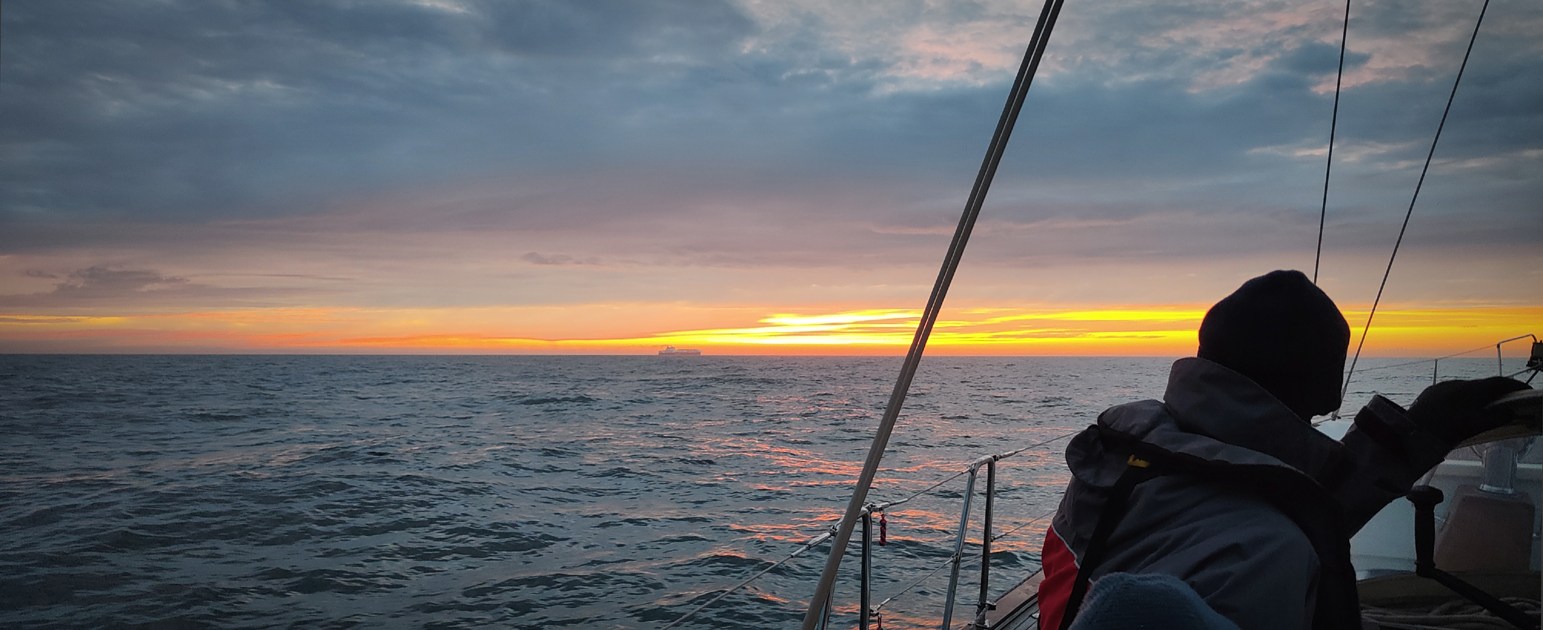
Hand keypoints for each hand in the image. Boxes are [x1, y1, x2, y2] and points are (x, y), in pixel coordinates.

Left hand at [1407, 377, 1530, 443]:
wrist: (1406, 435)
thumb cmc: (1441, 433)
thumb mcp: (1472, 428)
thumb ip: (1493, 418)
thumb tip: (1510, 412)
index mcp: (1468, 390)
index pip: (1497, 383)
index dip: (1515, 386)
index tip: (1527, 392)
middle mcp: (1455, 384)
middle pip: (1482, 386)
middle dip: (1498, 392)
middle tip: (1511, 402)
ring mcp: (1440, 388)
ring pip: (1467, 389)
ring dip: (1480, 397)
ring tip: (1488, 408)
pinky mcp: (1430, 394)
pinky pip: (1453, 393)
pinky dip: (1465, 400)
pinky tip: (1463, 411)